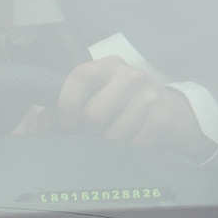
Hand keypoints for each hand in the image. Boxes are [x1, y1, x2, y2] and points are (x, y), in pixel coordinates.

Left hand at [18, 55, 203, 156]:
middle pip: (93, 115)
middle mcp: (131, 77)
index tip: (65, 121)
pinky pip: (131, 147)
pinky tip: (131, 140)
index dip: (65, 102)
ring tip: (115, 136)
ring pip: (111, 136)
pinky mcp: (161, 121)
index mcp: (109, 66)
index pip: (78, 77)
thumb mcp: (101, 94)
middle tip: (93, 133)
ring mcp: (149, 98)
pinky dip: (126, 151)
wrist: (174, 111)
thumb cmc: (128, 102)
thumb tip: (43, 120)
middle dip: (88, 132)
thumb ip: (70, 105)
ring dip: (108, 144)